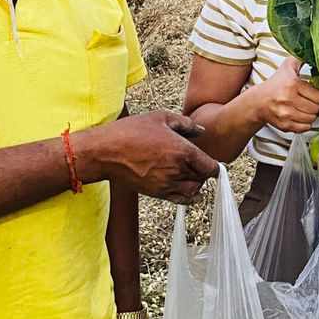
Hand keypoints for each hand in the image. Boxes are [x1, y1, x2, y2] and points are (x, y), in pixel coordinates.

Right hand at [77, 111, 217, 201]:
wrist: (105, 152)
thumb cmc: (130, 131)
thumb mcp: (160, 118)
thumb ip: (186, 124)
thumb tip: (202, 130)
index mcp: (182, 151)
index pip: (211, 167)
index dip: (214, 165)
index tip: (210, 161)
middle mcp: (177, 170)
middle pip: (204, 179)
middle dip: (204, 173)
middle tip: (197, 164)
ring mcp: (167, 184)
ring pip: (194, 191)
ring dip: (196, 184)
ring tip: (188, 174)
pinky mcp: (156, 193)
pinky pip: (181, 200)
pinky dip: (187, 196)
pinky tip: (181, 185)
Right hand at [255, 56, 318, 134]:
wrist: (258, 101)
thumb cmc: (275, 84)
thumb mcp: (287, 67)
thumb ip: (301, 58)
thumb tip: (315, 53)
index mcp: (291, 85)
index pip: (318, 96)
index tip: (314, 93)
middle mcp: (288, 100)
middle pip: (316, 108)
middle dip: (316, 105)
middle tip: (310, 101)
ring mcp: (285, 114)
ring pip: (311, 118)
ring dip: (311, 114)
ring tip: (305, 108)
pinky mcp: (284, 125)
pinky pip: (304, 128)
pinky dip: (305, 123)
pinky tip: (300, 115)